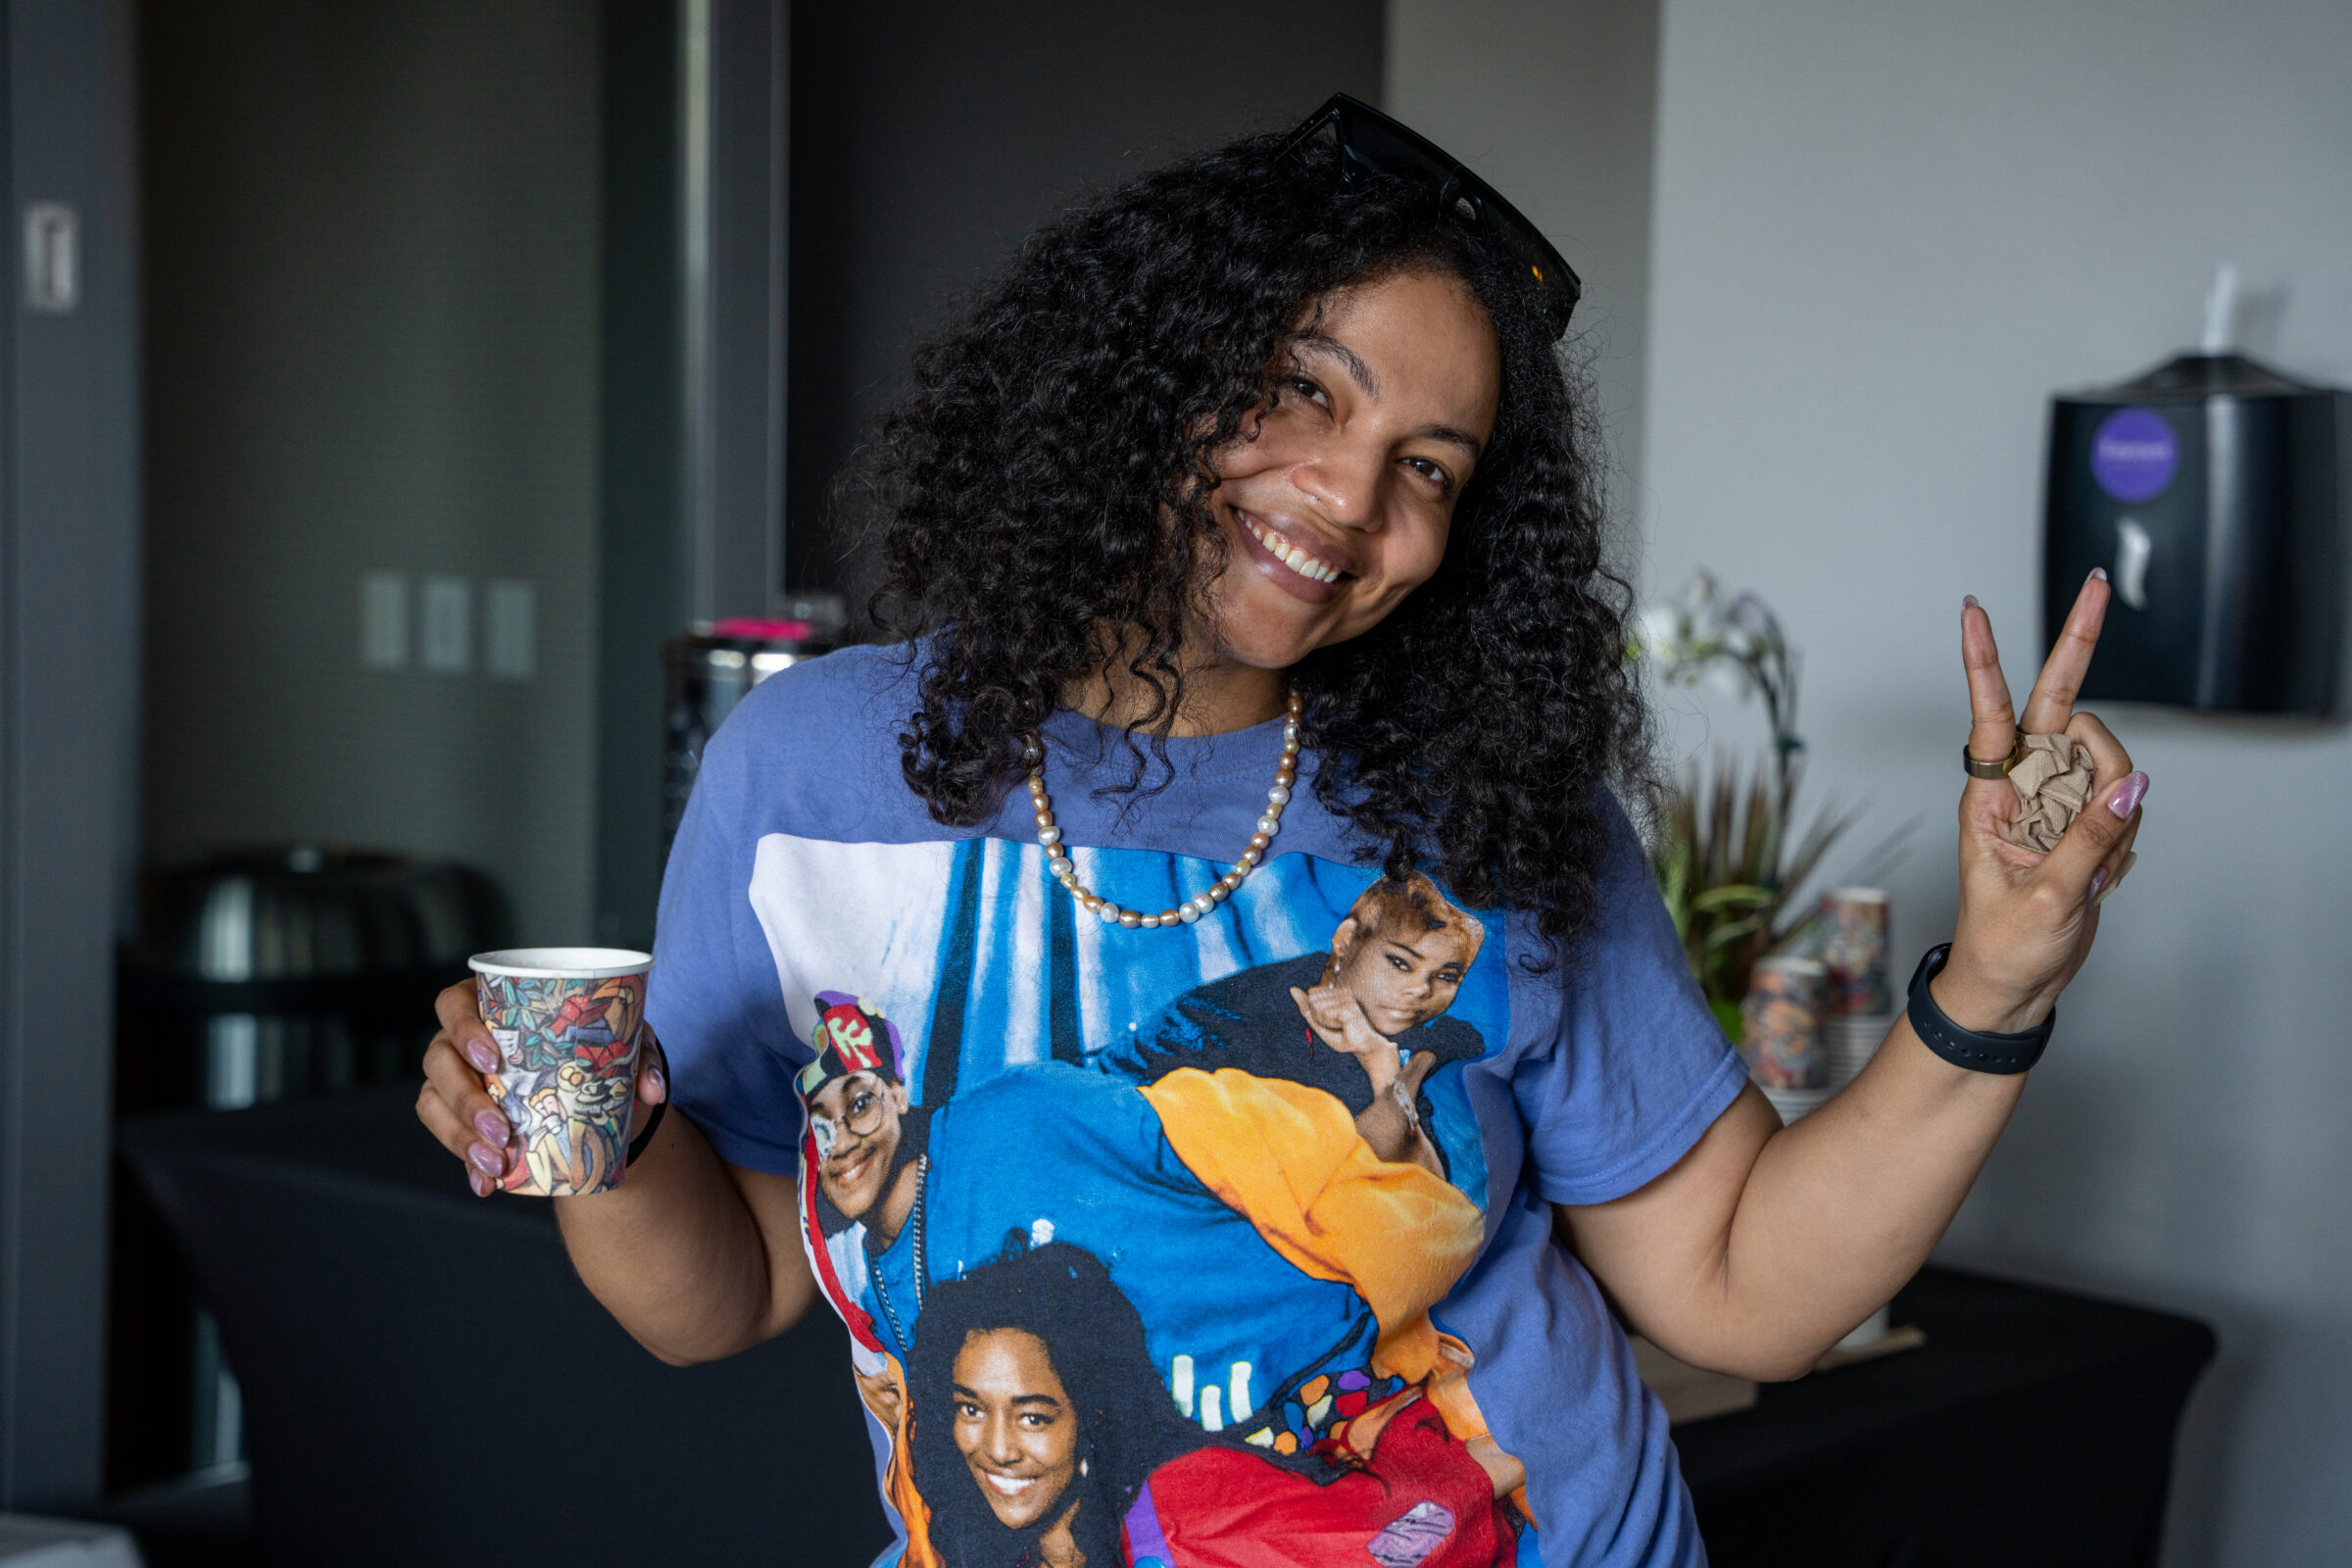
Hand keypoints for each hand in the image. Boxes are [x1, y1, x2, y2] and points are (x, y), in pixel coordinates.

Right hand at [414, 981, 669, 1196]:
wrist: (589, 1095)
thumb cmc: (593, 1050)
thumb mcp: (619, 1045)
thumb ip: (638, 1057)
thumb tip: (651, 1090)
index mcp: (488, 1005)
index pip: (453, 1003)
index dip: (463, 1028)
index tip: (493, 1058)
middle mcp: (459, 1040)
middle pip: (438, 1059)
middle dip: (465, 1096)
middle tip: (503, 1126)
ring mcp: (451, 1078)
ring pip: (434, 1101)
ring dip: (461, 1135)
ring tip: (498, 1159)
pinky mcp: (454, 1116)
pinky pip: (445, 1136)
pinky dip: (465, 1162)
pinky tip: (486, 1182)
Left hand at [1289, 982, 1398, 1092]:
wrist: (1362, 1046)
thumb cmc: (1342, 1035)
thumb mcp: (1318, 1021)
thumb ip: (1305, 1005)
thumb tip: (1292, 988)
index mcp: (1338, 992)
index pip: (1311, 995)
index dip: (1315, 1012)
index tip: (1330, 1021)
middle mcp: (1343, 992)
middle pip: (1313, 1000)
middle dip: (1318, 1017)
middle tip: (1335, 1025)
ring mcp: (1347, 998)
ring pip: (1317, 1007)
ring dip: (1325, 1022)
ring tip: (1340, 1026)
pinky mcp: (1348, 1006)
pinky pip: (1324, 1014)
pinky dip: (1329, 1024)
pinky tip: (1343, 1026)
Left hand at [1946, 574, 2146, 1033]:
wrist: (2012, 988)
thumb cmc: (2003, 947)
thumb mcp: (2045, 899)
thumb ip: (2091, 841)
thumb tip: (2131, 785)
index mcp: (1987, 796)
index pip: (1989, 715)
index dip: (1985, 661)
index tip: (1972, 609)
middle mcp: (2020, 786)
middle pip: (2057, 704)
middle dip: (2077, 644)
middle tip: (2099, 587)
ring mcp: (2056, 800)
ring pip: (2108, 758)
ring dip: (2115, 804)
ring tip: (2092, 865)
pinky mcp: (2085, 820)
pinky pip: (2125, 803)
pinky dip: (2125, 835)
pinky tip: (2104, 872)